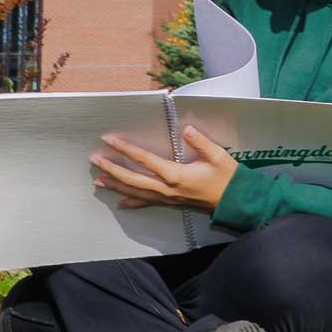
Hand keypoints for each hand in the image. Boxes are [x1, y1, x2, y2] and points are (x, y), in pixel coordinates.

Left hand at [90, 125, 237, 210]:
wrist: (236, 202)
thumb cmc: (228, 177)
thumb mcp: (218, 156)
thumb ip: (201, 142)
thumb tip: (186, 129)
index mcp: (176, 174)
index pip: (145, 160)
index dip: (126, 149)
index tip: (110, 139)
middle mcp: (168, 188)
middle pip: (133, 179)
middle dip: (113, 169)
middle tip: (95, 160)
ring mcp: (168, 198)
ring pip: (137, 192)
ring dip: (117, 185)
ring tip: (98, 180)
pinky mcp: (171, 203)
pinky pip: (148, 203)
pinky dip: (132, 202)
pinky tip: (120, 203)